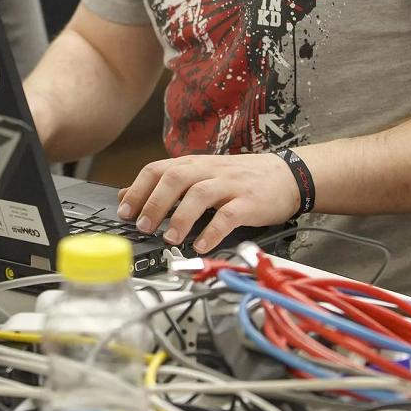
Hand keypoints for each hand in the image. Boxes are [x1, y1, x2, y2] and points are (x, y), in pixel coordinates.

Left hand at [116, 153, 300, 252]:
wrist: (286, 175)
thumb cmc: (239, 178)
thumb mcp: (200, 175)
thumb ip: (165, 183)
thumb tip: (126, 194)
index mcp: (193, 165)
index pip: (157, 169)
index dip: (138, 190)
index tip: (124, 212)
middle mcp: (209, 171)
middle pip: (175, 178)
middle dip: (154, 203)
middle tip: (143, 226)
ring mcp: (230, 185)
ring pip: (200, 195)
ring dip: (180, 218)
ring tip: (170, 239)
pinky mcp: (250, 202)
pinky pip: (228, 216)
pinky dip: (212, 231)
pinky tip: (201, 245)